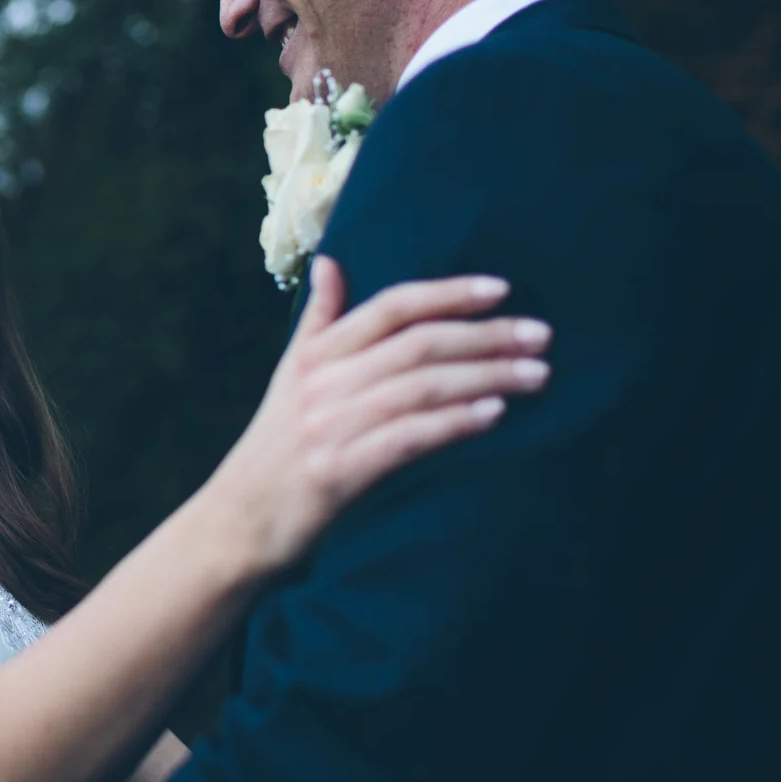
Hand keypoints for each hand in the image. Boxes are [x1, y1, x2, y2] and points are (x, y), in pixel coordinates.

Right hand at [209, 256, 550, 573]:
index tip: (501, 289)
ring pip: (421, 388)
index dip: (446, 293)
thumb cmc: (276, 446)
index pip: (389, 308)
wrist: (239, 519)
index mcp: (314, 355)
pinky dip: (454, 423)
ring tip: (536, 374)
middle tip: (541, 335)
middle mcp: (322, 383)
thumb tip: (329, 262)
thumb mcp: (289, 376)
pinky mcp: (339, 470)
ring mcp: (329, 426)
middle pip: (417, 345)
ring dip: (486, 377)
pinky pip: (408, 437)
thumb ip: (318, 321)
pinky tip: (494, 415)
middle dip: (486, 336)